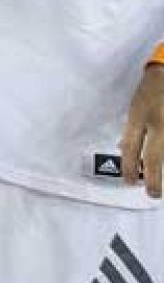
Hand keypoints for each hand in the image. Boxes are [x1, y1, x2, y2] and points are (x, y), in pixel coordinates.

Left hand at [120, 65, 163, 198]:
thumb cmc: (152, 88)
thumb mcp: (136, 106)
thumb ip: (131, 128)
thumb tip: (122, 148)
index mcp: (141, 116)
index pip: (132, 147)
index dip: (129, 166)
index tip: (128, 181)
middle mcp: (159, 123)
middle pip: (154, 157)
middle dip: (152, 178)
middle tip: (151, 194)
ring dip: (162, 170)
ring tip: (159, 185)